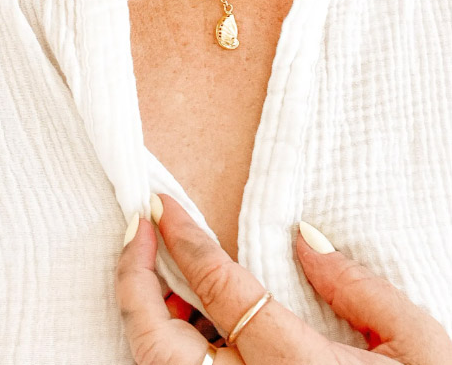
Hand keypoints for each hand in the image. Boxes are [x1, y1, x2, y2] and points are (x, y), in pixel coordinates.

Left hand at [115, 193, 451, 363]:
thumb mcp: (416, 345)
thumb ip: (359, 289)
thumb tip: (303, 239)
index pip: (219, 288)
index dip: (183, 239)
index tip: (162, 204)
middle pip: (158, 343)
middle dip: (133, 281)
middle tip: (136, 230)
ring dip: (144, 313)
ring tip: (155, 266)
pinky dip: (165, 342)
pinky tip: (185, 315)